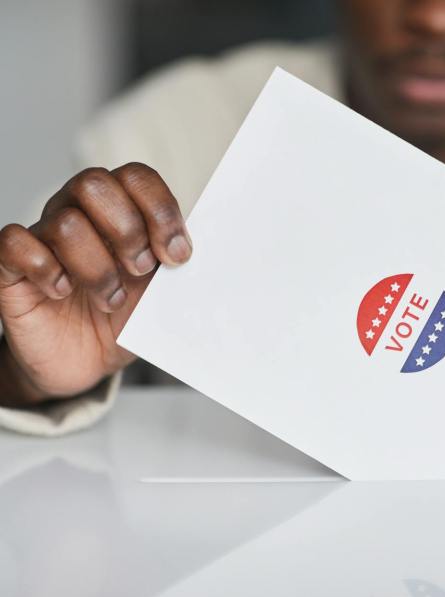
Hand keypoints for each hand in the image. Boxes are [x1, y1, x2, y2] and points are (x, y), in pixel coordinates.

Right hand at [0, 163, 190, 405]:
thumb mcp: (161, 292)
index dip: (161, 211)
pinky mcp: (11, 266)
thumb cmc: (124, 318)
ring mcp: (43, 236)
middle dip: (127, 231)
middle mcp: (79, 213)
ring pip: (65, 223)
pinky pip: (15, 243)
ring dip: (98, 268)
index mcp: (120, 210)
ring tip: (110, 298)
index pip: (137, 176)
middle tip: (140, 270)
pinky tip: (64, 291)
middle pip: (94, 183)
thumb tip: (214, 255)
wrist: (86, 361)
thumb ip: (178, 267)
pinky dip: (47, 270)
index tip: (178, 256)